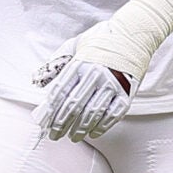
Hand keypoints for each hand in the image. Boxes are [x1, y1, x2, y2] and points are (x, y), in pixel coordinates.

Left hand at [32, 0, 172, 142]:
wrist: (134, 35)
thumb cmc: (102, 41)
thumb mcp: (75, 44)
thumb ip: (56, 63)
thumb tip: (39, 81)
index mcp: (80, 64)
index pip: (60, 92)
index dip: (50, 111)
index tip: (45, 123)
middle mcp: (95, 75)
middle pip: (73, 106)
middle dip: (61, 125)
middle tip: (55, 135)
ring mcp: (112, 85)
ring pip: (91, 114)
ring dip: (79, 129)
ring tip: (72, 137)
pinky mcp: (126, 94)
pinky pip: (112, 116)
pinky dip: (101, 127)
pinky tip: (92, 133)